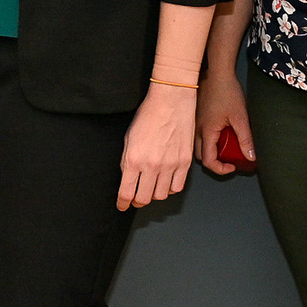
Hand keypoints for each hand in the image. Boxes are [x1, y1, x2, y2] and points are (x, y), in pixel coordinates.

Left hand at [118, 83, 197, 209]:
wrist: (171, 101)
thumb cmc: (149, 115)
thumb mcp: (128, 138)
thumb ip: (127, 160)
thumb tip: (127, 177)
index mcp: (133, 160)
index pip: (126, 192)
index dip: (123, 203)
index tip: (122, 205)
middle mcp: (151, 166)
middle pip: (143, 199)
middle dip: (137, 201)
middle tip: (135, 198)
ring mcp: (170, 165)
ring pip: (160, 195)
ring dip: (153, 195)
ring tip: (150, 187)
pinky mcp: (184, 162)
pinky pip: (177, 187)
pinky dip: (169, 188)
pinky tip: (165, 182)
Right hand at [195, 71, 254, 175]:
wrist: (217, 74)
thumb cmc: (227, 92)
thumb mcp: (240, 117)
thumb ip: (245, 138)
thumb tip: (251, 156)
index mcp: (207, 132)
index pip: (208, 161)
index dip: (221, 169)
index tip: (233, 166)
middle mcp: (198, 130)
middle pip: (202, 156)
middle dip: (216, 161)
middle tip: (230, 157)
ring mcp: (196, 123)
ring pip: (200, 146)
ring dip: (212, 150)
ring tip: (227, 144)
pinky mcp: (197, 117)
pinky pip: (200, 135)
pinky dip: (210, 140)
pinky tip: (222, 132)